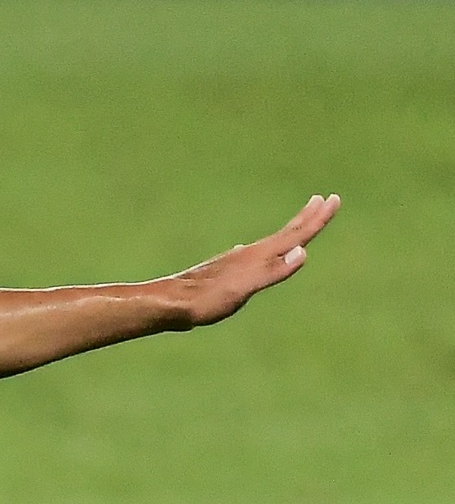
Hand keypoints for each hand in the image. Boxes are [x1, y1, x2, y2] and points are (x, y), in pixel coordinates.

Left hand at [175, 195, 340, 326]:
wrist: (170, 304)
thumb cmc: (207, 300)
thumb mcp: (243, 289)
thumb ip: (272, 271)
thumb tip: (302, 251)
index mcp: (258, 257)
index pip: (295, 235)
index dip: (316, 220)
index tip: (333, 199)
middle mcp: (249, 254)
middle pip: (284, 233)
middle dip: (307, 217)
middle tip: (324, 199)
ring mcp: (236, 262)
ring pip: (269, 243)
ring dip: (287, 232)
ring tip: (297, 224)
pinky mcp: (224, 272)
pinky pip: (253, 256)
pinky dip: (264, 251)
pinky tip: (254, 254)